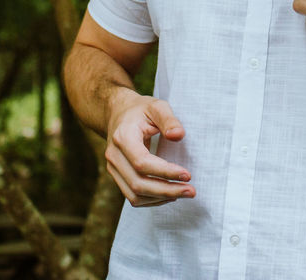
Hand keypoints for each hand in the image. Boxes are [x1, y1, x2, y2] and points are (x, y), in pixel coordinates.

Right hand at [104, 91, 195, 206]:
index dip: (165, 172)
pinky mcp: (118, 176)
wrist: (118, 113)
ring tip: (184, 192)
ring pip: (134, 195)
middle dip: (166, 190)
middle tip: (191, 191)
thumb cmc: (140, 110)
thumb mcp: (157, 106)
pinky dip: (152, 200)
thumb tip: (178, 135)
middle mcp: (114, 156)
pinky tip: (170, 194)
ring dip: (160, 198)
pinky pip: (133, 196)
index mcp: (123, 137)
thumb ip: (168, 119)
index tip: (187, 174)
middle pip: (138, 183)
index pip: (142, 162)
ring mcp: (113, 168)